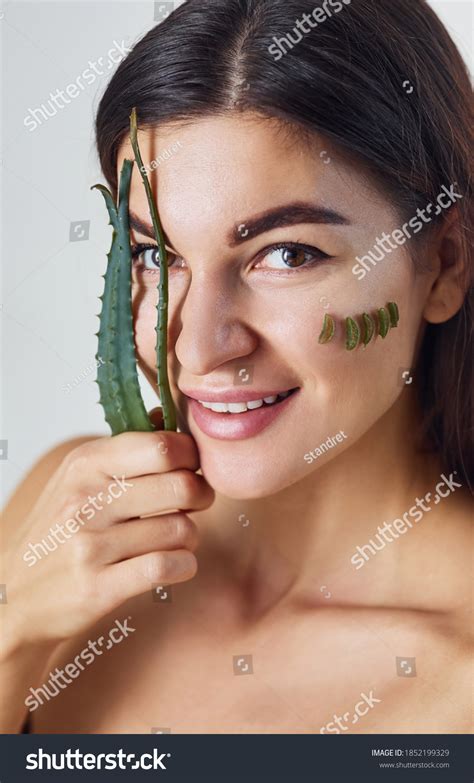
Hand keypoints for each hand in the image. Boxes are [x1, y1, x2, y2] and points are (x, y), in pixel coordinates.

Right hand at [3, 420, 213, 649]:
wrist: (16, 593)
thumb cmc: (59, 530)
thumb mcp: (78, 477)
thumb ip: (124, 448)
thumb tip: (163, 414)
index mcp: (86, 465)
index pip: (162, 447)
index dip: (191, 456)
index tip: (192, 466)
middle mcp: (86, 500)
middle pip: (181, 486)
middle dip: (202, 494)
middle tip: (197, 502)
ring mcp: (91, 545)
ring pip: (180, 529)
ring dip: (191, 535)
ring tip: (179, 537)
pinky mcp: (99, 587)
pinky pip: (166, 567)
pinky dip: (184, 565)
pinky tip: (177, 564)